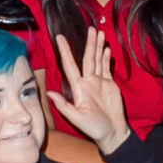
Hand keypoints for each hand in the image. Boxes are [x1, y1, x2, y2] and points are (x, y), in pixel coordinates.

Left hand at [46, 29, 129, 153]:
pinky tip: (106, 49)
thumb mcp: (77, 118)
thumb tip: (49, 93)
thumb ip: (64, 106)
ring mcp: (99, 82)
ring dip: (98, 47)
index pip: (70, 66)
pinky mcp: (109, 84)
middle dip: (89, 44)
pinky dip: (106, 58)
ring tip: (99, 33)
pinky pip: (106, 68)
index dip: (65, 52)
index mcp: (79, 88)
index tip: (60, 38)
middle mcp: (87, 82)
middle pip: (87, 59)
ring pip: (97, 60)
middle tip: (91, 29)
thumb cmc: (94, 128)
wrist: (112, 133)